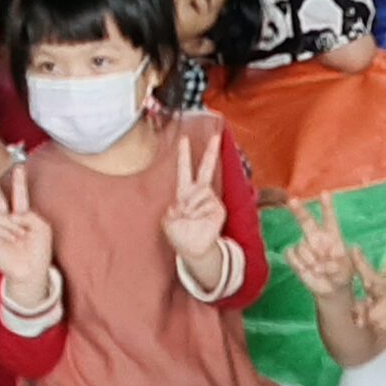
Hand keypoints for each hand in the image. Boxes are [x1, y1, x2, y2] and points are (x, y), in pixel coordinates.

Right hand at [0, 164, 55, 302]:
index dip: (19, 183)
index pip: (19, 197)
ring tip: (20, 242)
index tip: (18, 168)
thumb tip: (13, 215)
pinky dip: (8, 236)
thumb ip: (30, 215)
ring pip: (5, 219)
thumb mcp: (42, 228)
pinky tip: (11, 244)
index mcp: (22, 217)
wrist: (31, 271)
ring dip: (16, 229)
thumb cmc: (38, 250)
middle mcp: (7, 222)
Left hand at [160, 131, 227, 263]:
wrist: (193, 249)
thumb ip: (171, 209)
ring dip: (190, 206)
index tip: (184, 138)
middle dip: (211, 151)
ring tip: (188, 217)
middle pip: (206, 168)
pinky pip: (206, 204)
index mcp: (184, 193)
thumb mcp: (167, 221)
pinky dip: (198, 212)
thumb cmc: (179, 234)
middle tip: (216, 135)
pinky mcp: (218, 208)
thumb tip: (182, 202)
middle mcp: (199, 192)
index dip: (184, 154)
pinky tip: (198, 220)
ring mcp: (210, 200)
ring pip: (199, 192)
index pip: (184, 170)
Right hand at [283, 195, 355, 296]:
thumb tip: (327, 261)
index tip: (325, 193)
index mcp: (333, 236)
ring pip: (302, 246)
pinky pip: (292, 254)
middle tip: (292, 200)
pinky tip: (308, 270)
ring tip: (321, 270)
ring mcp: (306, 247)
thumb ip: (339, 262)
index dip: (327, 206)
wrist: (332, 289)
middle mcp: (317, 238)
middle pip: (306, 220)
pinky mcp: (296, 258)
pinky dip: (300, 264)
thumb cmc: (343, 274)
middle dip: (299, 210)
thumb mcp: (347, 268)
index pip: (330, 218)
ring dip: (311, 260)